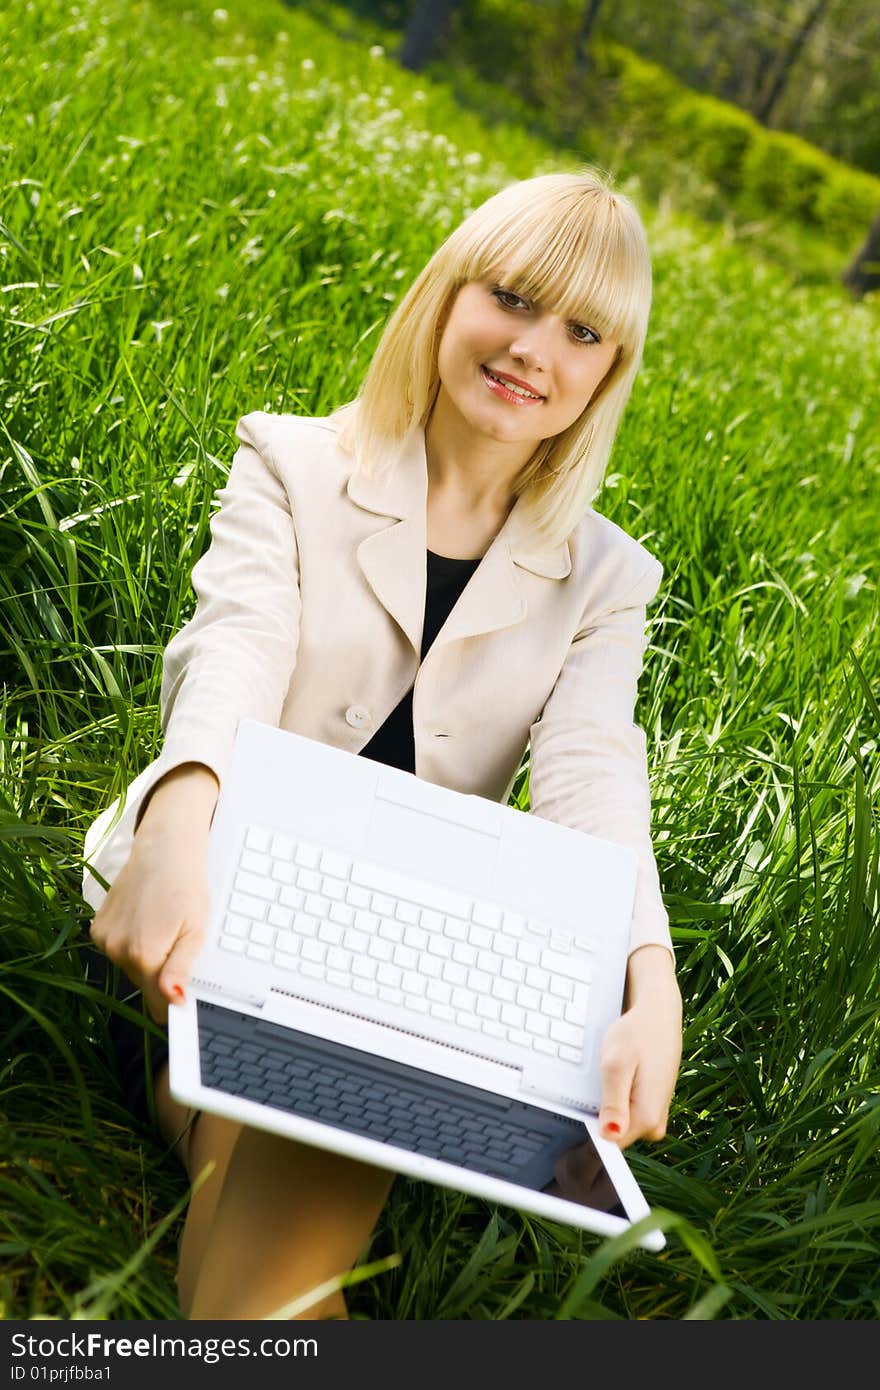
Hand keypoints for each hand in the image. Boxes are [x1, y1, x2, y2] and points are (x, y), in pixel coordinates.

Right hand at [88, 823, 211, 1027]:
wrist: (162, 853)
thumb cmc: (185, 888)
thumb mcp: (195, 932)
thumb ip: (180, 971)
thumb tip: (175, 1002)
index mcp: (144, 954)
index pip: (156, 1003)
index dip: (171, 1004)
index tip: (181, 1003)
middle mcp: (118, 950)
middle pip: (143, 984)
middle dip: (160, 973)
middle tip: (176, 941)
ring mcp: (104, 939)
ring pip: (130, 967)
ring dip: (145, 957)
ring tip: (161, 926)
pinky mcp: (96, 929)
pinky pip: (117, 950)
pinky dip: (130, 943)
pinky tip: (143, 921)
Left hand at [597, 945, 681, 1146]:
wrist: (658, 1015)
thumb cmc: (637, 1034)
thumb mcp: (616, 1064)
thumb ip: (613, 1102)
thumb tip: (609, 1135)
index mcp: (647, 1118)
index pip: (610, 1148)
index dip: (589, 1134)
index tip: (580, 1113)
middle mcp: (655, 1124)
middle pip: (612, 1137)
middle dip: (597, 1115)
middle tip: (595, 1082)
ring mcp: (654, 1116)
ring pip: (617, 1124)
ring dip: (605, 1104)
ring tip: (608, 1076)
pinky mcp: (650, 1107)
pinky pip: (625, 1114)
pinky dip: (614, 1098)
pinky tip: (617, 1077)